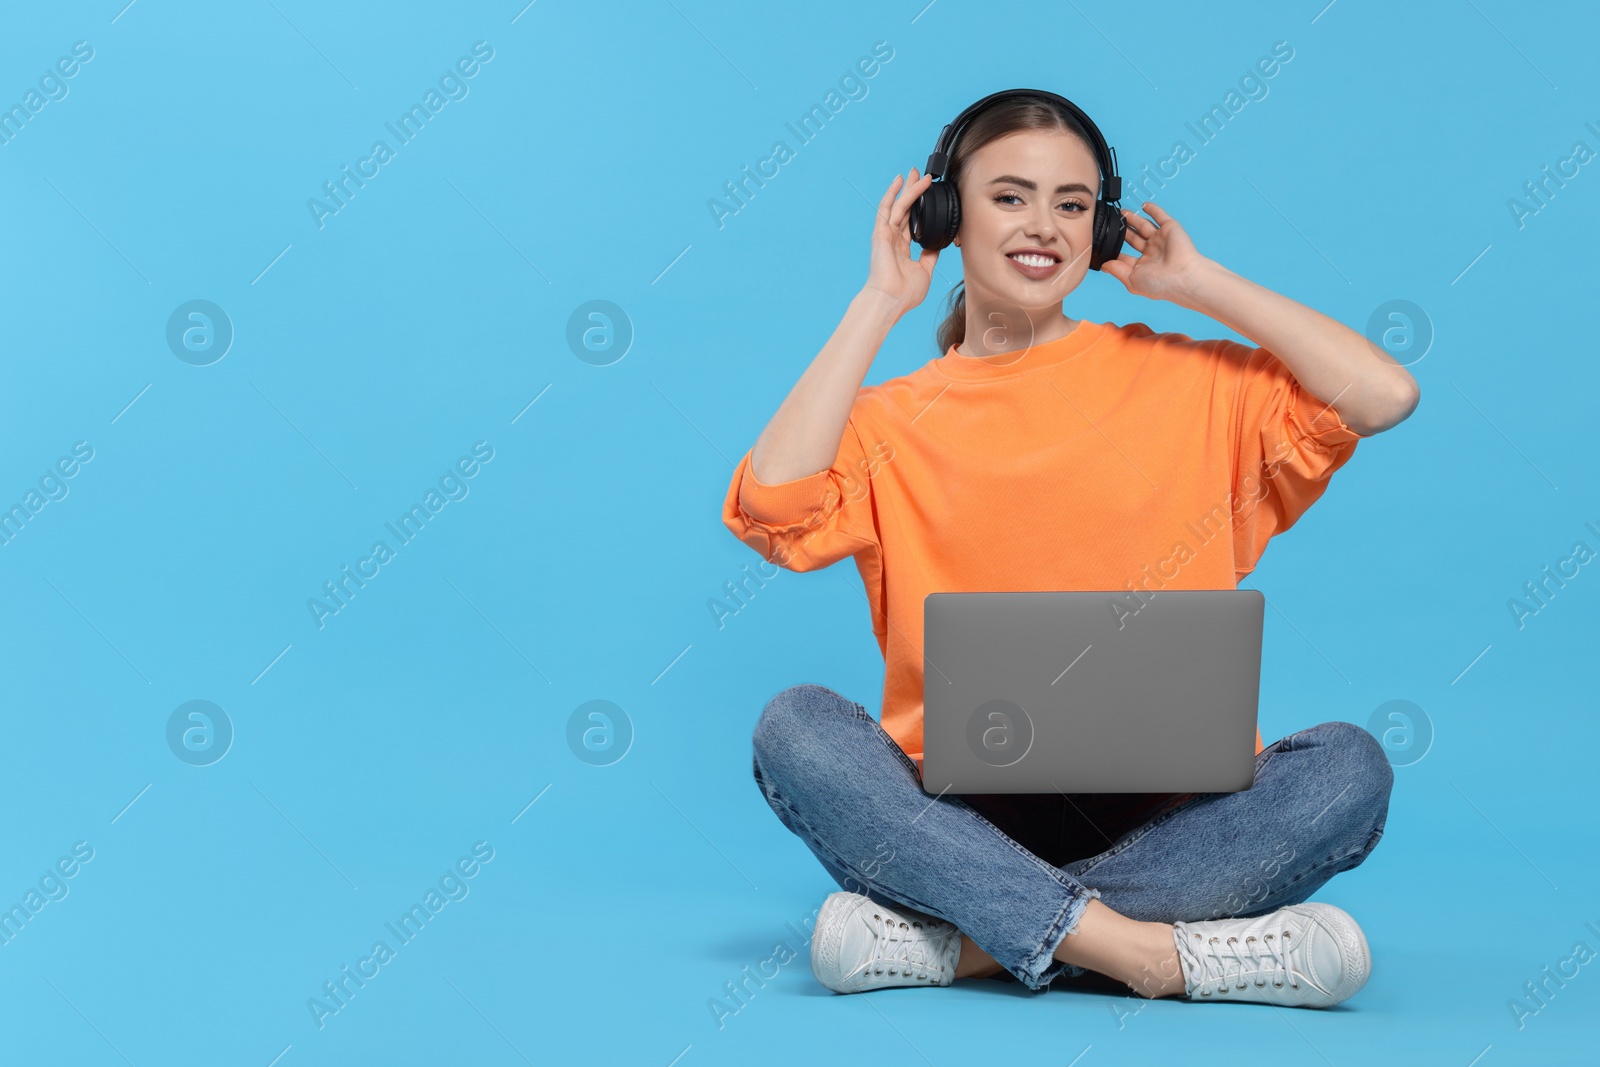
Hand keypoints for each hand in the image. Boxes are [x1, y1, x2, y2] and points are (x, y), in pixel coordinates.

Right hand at [861, 168, 940, 317]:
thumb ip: (930, 256)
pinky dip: (893, 193)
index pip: (911, 223)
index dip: (919, 209)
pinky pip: (887, 208)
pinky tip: (900, 181)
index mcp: (901, 250)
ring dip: (908, 188)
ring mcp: (885, 235)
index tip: (928, 197)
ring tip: (916, 173)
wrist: (889, 301)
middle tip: (921, 176)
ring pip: (899, 206)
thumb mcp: (925, 272)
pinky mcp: (881, 233)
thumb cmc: (903, 294)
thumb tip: (938, 245)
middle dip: (913, 192)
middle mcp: (892, 240)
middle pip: (905, 210)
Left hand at [1101, 202, 1209, 302]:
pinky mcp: (1170, 229)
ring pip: (1144, 226)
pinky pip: (1160, 216)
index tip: (1103, 244)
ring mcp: (1161, 240)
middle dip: (1123, 232)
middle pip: (1133, 239)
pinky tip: (1144, 205)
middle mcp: (1152, 253)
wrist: (1183, 276)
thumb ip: (1117, 270)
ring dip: (1133, 219)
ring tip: (1122, 213)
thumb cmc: (1161, 283)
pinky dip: (1153, 210)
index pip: (1125, 257)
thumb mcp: (1132, 280)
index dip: (1114, 250)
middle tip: (1112, 224)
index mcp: (1143, 267)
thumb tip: (1103, 266)